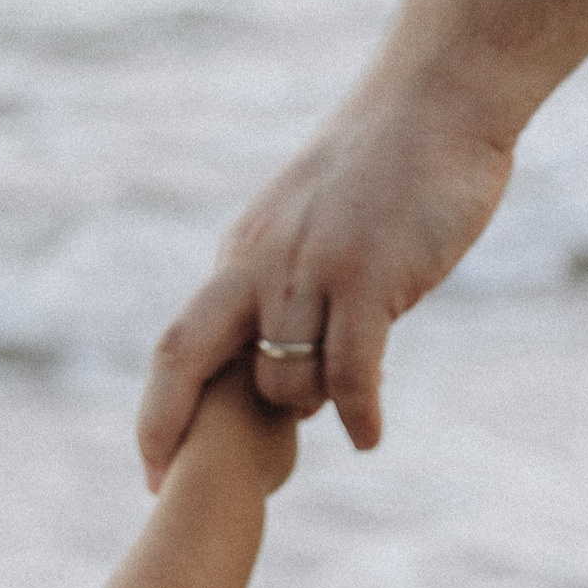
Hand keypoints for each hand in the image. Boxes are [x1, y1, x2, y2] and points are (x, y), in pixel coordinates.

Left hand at [136, 83, 513, 484]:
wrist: (437, 98)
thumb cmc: (386, 167)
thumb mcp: (311, 226)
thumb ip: (286, 287)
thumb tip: (286, 368)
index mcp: (241, 257)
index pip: (177, 343)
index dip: (158, 410)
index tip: (150, 466)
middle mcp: (260, 266)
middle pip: (188, 360)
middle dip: (174, 429)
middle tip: (174, 489)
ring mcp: (311, 272)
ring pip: (283, 381)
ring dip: (309, 408)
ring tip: (342, 405)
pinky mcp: (368, 278)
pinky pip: (350, 374)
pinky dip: (356, 415)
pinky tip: (368, 437)